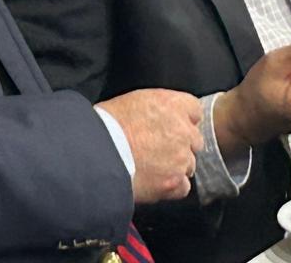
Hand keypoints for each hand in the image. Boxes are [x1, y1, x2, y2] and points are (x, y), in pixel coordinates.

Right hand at [96, 88, 201, 203]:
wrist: (95, 155)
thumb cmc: (106, 125)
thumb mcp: (133, 102)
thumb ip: (158, 108)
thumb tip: (160, 118)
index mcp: (173, 104)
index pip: (194, 110)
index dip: (183, 121)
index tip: (172, 128)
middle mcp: (183, 130)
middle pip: (195, 140)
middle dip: (181, 145)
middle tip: (159, 151)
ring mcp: (180, 157)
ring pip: (189, 164)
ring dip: (175, 167)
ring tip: (152, 169)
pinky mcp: (173, 182)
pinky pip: (183, 187)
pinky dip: (171, 188)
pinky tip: (155, 184)